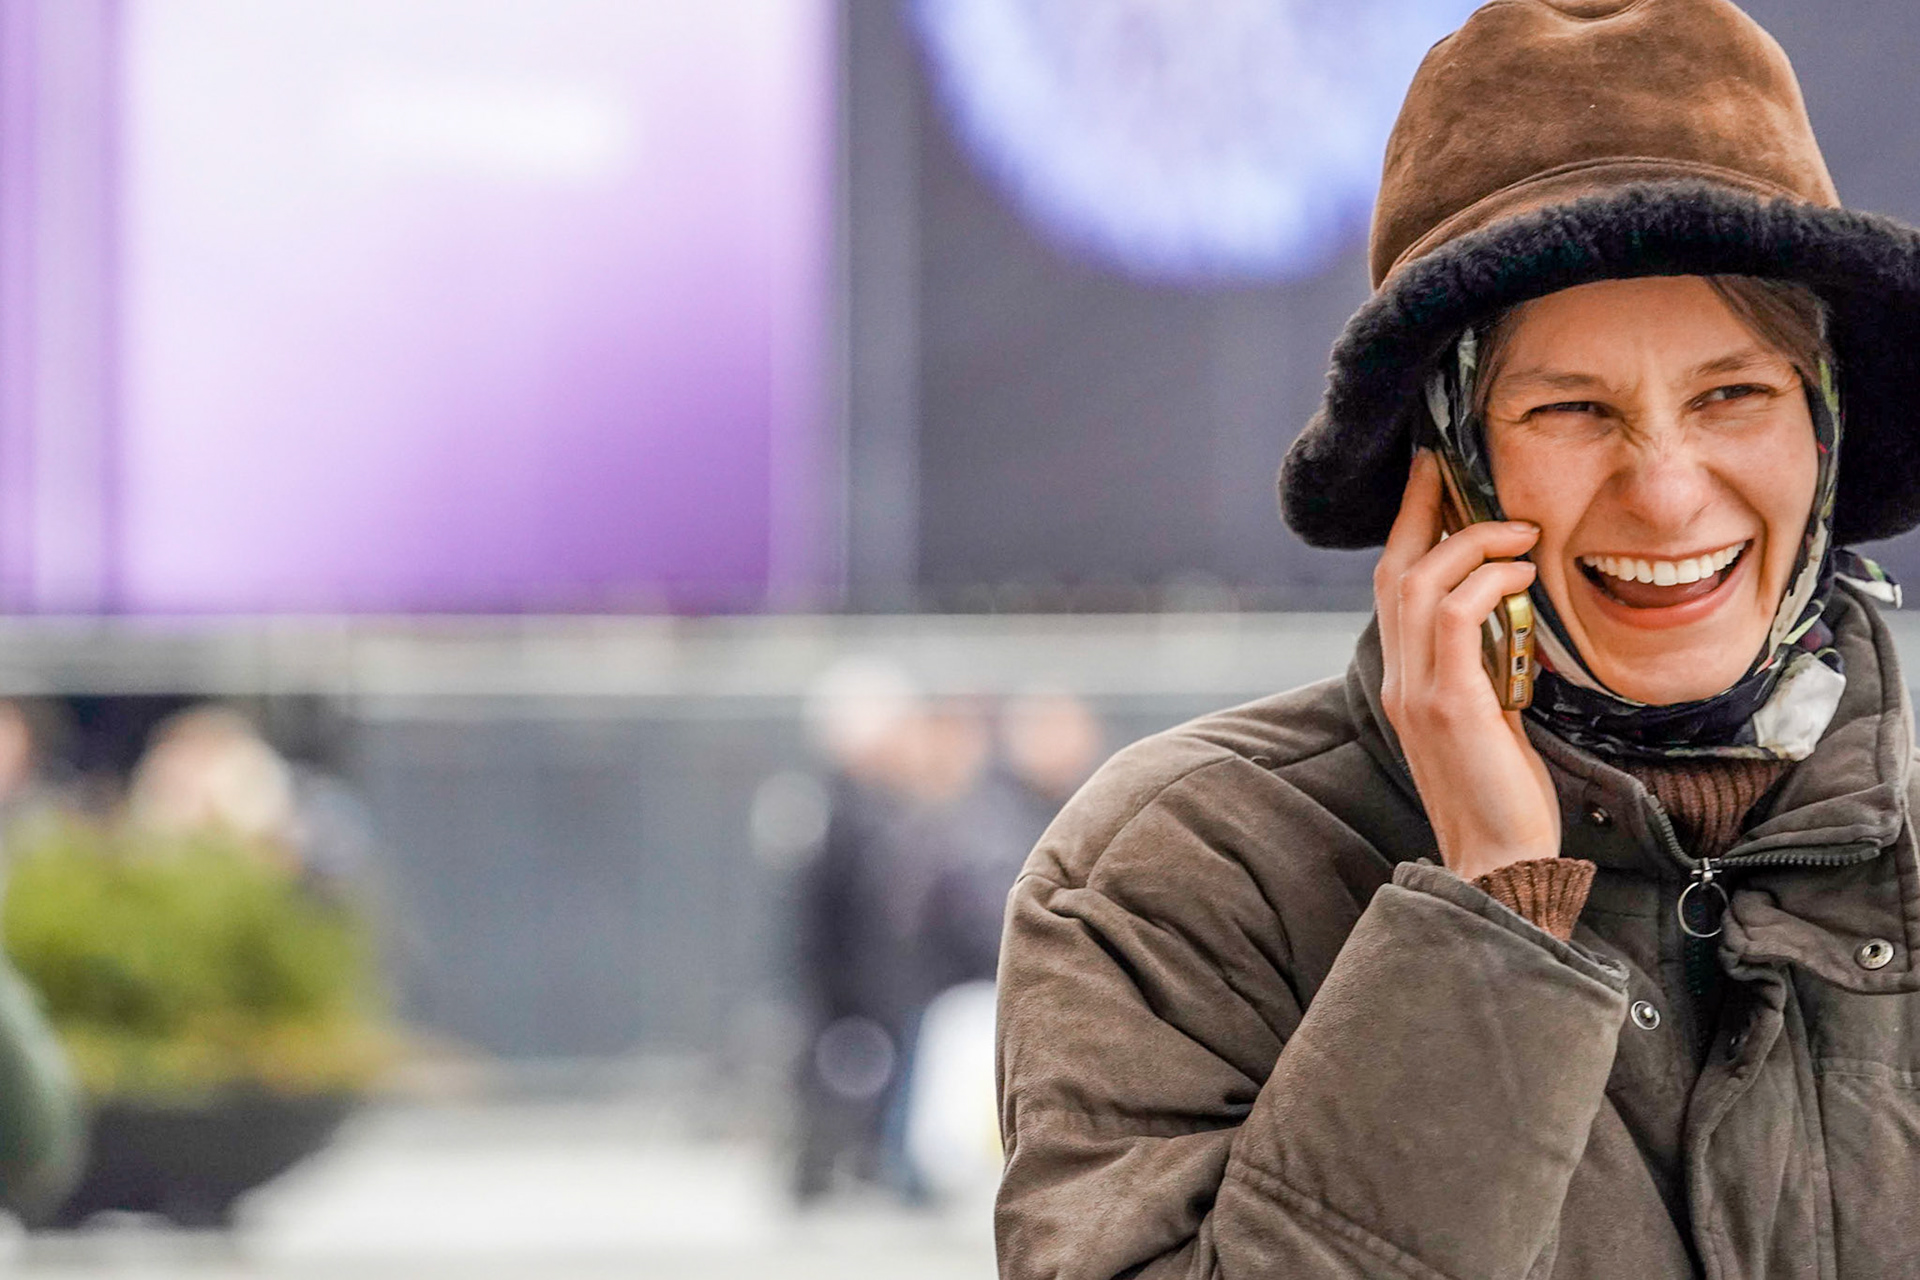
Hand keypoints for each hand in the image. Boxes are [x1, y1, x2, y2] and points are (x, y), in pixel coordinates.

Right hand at [1375, 451, 1560, 879]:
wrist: (1500, 865)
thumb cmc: (1504, 799)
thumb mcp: (1491, 719)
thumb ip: (1484, 668)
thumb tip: (1511, 618)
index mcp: (1408, 681)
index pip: (1394, 588)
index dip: (1409, 529)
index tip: (1432, 480)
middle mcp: (1401, 679)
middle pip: (1393, 571)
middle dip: (1421, 510)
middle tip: (1448, 466)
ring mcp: (1418, 691)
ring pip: (1419, 584)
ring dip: (1470, 544)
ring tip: (1517, 530)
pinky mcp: (1448, 703)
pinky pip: (1453, 617)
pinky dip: (1486, 583)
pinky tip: (1522, 576)